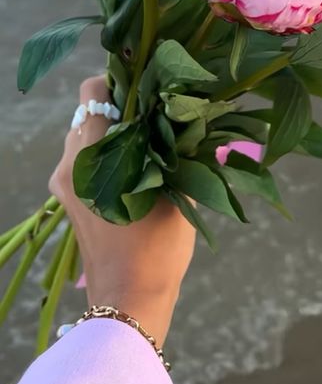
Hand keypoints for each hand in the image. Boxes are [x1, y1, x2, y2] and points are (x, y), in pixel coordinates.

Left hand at [49, 77, 195, 346]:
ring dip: (114, 131)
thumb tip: (194, 110)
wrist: (129, 302)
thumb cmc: (156, 247)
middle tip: (156, 113)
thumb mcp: (178, 191)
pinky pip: (84, 159)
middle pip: (89, 111)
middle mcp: (70, 162)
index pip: (93, 92)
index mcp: (92, 154)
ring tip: (150, 141)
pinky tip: (138, 166)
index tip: (150, 88)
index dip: (121, 82)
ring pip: (86, 135)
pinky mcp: (69, 198)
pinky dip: (107, 153)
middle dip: (121, 107)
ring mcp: (65, 182)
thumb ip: (181, 145)